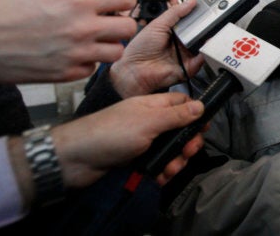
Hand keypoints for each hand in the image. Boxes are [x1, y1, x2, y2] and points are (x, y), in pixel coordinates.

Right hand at [0, 0, 136, 82]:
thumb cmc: (3, 12)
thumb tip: (99, 3)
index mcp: (77, 2)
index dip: (123, 0)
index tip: (118, 3)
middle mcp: (82, 28)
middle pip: (128, 28)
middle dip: (120, 24)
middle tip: (108, 24)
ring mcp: (76, 54)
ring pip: (116, 52)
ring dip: (107, 46)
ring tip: (91, 42)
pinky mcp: (65, 74)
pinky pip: (92, 70)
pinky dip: (86, 63)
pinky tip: (72, 56)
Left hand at [53, 92, 205, 186]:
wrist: (76, 160)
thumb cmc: (110, 133)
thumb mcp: (148, 122)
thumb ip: (176, 115)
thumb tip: (201, 105)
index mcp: (153, 106)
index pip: (182, 103)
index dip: (195, 114)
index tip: (203, 128)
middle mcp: (150, 122)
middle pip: (180, 130)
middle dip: (187, 143)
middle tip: (186, 153)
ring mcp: (143, 141)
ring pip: (170, 150)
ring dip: (175, 161)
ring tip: (169, 170)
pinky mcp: (137, 159)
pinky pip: (158, 164)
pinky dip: (162, 172)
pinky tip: (158, 178)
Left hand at [109, 0, 205, 97]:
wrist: (134, 70)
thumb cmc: (140, 49)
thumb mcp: (158, 24)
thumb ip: (175, 13)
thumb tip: (191, 2)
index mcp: (174, 31)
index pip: (191, 21)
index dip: (198, 14)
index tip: (207, 6)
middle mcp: (181, 43)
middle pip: (199, 33)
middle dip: (205, 26)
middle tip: (211, 18)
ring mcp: (186, 55)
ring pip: (202, 46)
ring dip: (207, 39)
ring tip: (210, 30)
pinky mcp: (188, 68)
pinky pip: (201, 60)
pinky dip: (205, 53)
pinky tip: (205, 45)